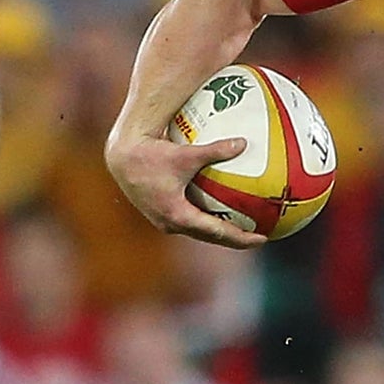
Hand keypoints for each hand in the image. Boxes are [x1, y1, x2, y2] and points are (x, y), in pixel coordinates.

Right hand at [105, 125, 267, 247]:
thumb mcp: (187, 154)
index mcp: (179, 216)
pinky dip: (207, 221)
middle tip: (258, 238)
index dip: (241, 238)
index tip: (262, 239)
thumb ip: (216, 150)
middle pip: (210, 238)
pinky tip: (221, 212)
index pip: (218, 233)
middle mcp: (171, 224)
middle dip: (235, 240)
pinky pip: (190, 222)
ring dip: (220, 233)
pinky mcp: (160, 214)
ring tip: (243, 230)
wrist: (122, 157)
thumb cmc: (152, 155)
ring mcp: (164, 221)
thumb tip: (243, 144)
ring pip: (199, 232)